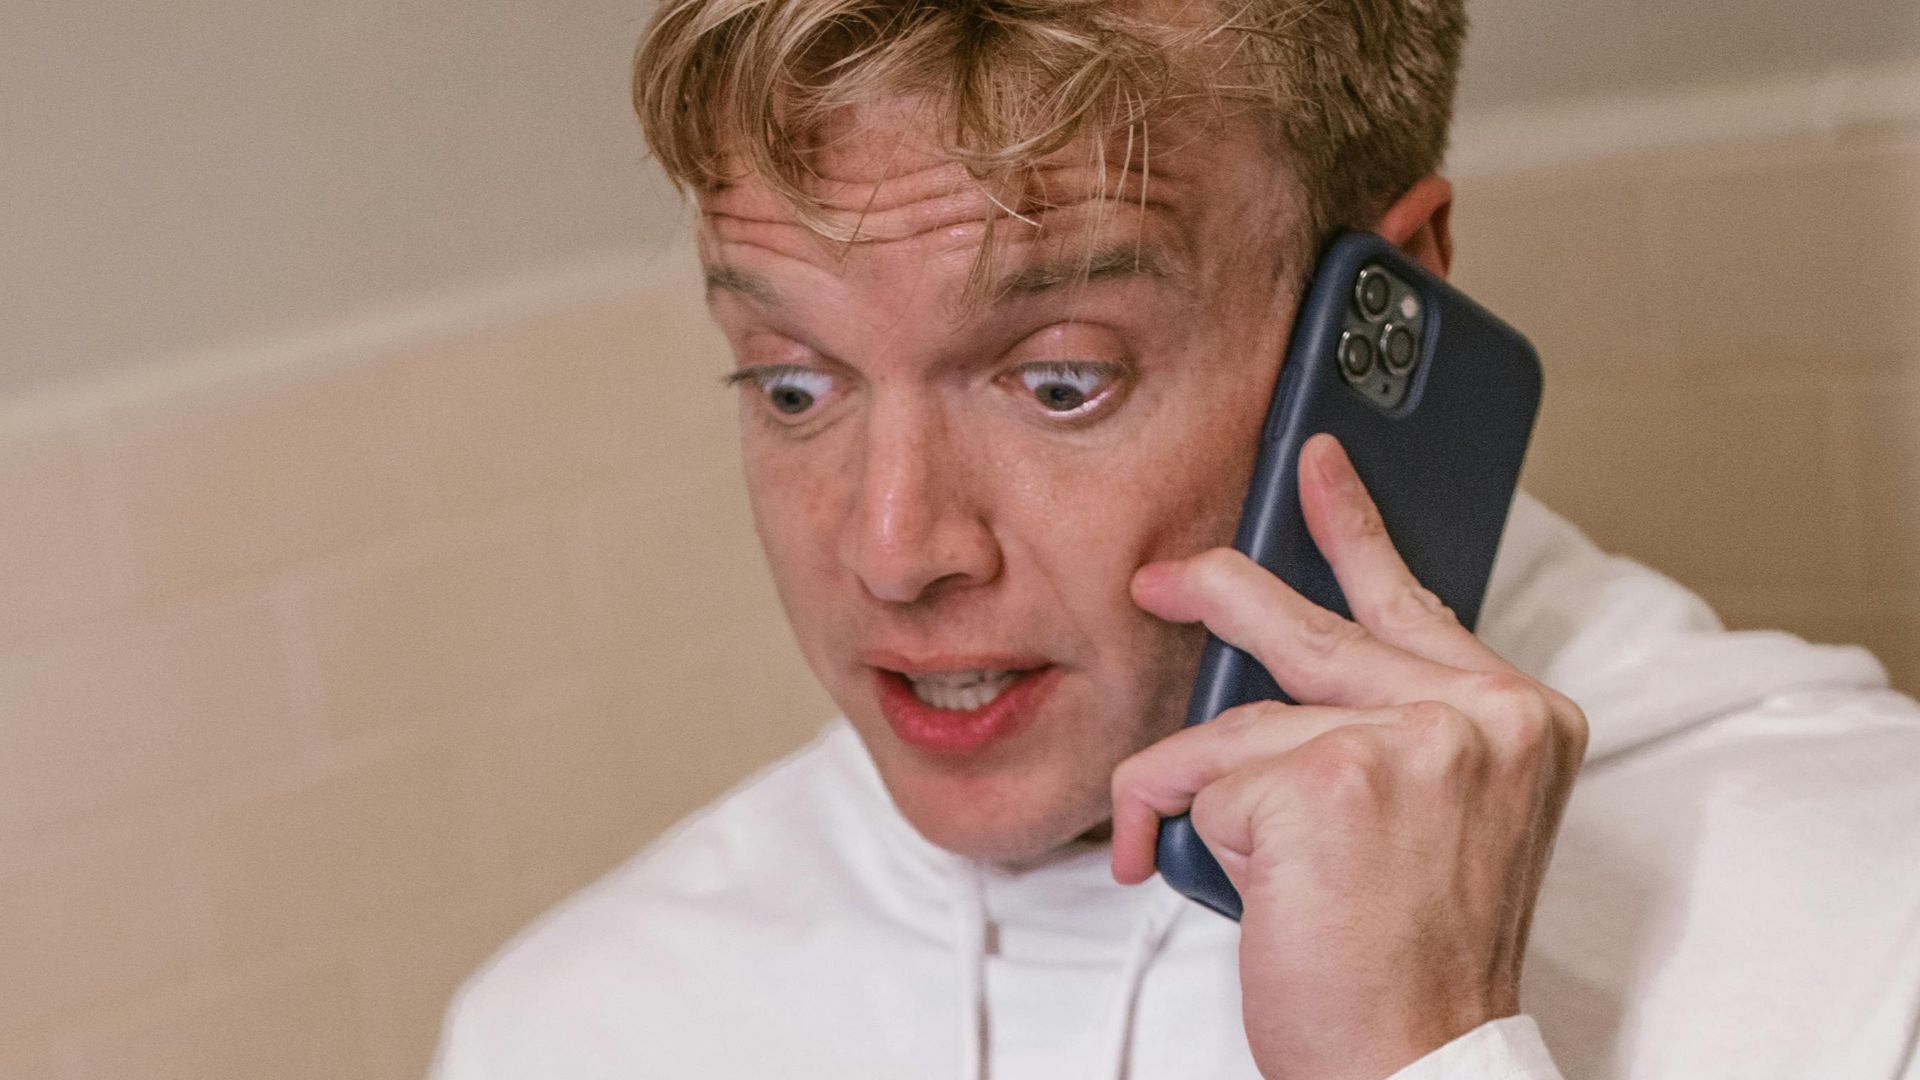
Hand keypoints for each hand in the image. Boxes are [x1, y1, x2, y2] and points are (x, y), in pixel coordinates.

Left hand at [1110, 432, 1587, 1079]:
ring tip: (1213, 859)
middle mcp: (1478, 714)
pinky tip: (1237, 891)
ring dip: (1194, 792)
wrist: (1423, 1065)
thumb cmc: (1417, 960)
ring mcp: (1406, 740)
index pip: (1414, 601)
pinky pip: (1200, 778)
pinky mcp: (1324, 782)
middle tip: (1162, 581)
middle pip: (1306, 625)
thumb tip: (1277, 672)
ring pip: (1235, 726)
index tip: (1317, 464)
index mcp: (1517, 718)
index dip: (1354, 530)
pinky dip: (1180, 829)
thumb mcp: (1433, 821)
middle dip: (1216, 598)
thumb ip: (1385, 729)